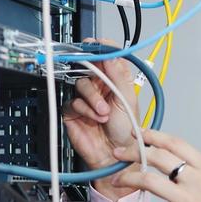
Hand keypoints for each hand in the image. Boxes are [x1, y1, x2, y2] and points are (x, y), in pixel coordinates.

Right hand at [61, 55, 139, 198]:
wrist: (115, 156)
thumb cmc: (126, 134)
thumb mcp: (127, 101)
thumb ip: (118, 76)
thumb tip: (110, 54)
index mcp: (115, 83)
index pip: (106, 60)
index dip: (100, 50)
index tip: (95, 44)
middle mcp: (100, 89)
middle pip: (89, 69)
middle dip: (95, 77)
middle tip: (99, 79)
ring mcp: (86, 100)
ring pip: (81, 85)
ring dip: (93, 98)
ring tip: (104, 112)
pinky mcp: (74, 112)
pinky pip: (73, 102)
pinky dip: (85, 109)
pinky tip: (95, 118)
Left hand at [110, 130, 200, 201]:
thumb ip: (198, 173)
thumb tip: (173, 167)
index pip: (175, 143)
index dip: (153, 135)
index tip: (137, 133)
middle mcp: (197, 180)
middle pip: (157, 156)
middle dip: (132, 151)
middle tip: (118, 154)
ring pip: (148, 180)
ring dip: (126, 179)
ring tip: (116, 181)